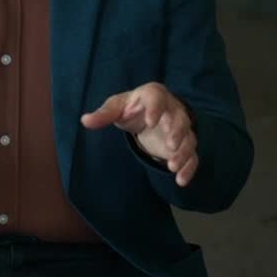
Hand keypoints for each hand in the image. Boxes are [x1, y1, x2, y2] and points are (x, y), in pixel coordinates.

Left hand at [80, 82, 198, 186]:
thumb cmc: (131, 108)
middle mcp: (172, 110)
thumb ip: (103, 114)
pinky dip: (189, 168)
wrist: (149, 114)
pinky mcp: (183, 145)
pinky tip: (181, 181)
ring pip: (188, 139)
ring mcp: (181, 129)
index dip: (156, 109)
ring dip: (183, 153)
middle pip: (180, 119)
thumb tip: (84, 121)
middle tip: (170, 146)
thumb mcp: (116, 107)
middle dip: (177, 132)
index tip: (151, 122)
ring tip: (172, 167)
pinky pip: (192, 156)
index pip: (157, 98)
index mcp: (154, 95)